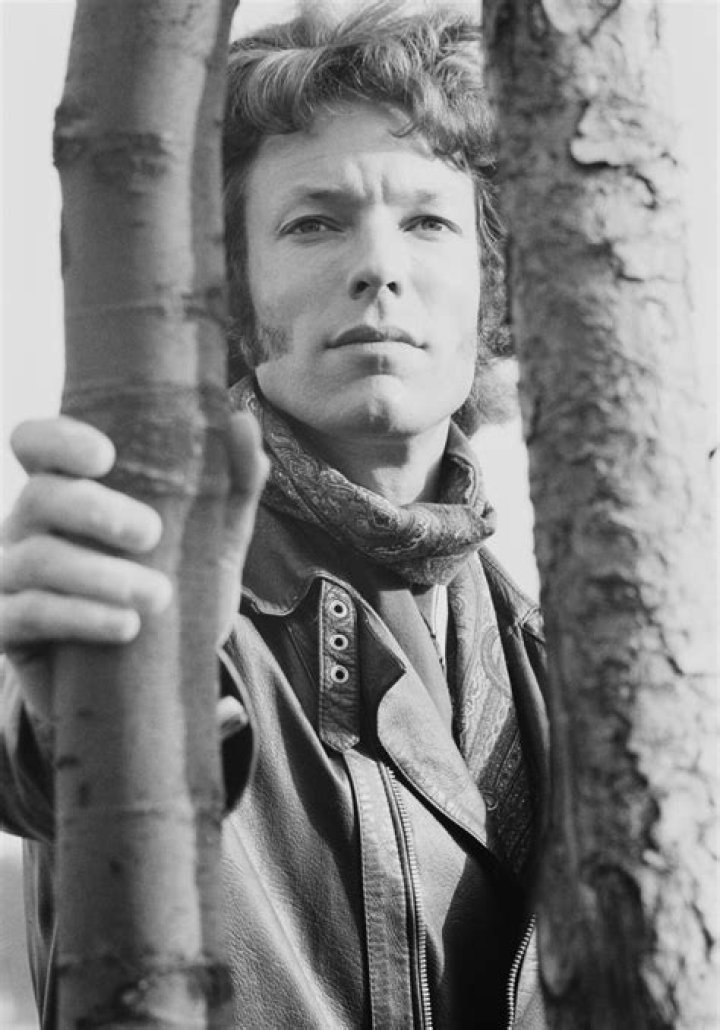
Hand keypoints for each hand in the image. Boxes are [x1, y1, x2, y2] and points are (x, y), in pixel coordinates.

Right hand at [0, 413, 267, 723]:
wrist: (153, 681)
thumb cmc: (176, 592)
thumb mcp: (211, 540)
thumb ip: (230, 485)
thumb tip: (241, 422)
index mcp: (69, 489)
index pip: (35, 443)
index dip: (59, 440)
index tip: (107, 456)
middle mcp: (30, 525)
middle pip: (39, 496)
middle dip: (95, 511)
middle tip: (152, 534)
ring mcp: (13, 576)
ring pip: (38, 559)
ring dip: (101, 576)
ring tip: (158, 596)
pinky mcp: (8, 628)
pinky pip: (28, 613)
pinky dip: (81, 617)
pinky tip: (127, 627)